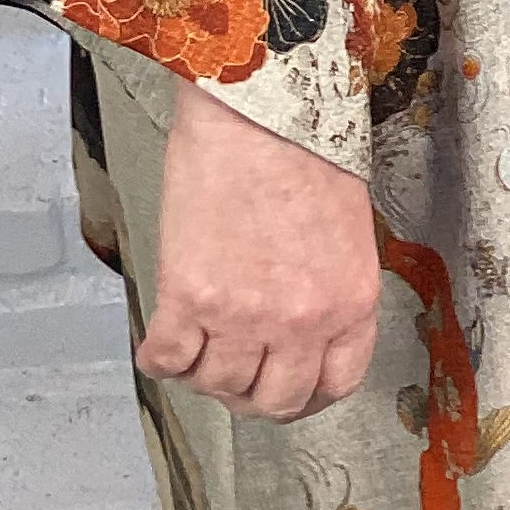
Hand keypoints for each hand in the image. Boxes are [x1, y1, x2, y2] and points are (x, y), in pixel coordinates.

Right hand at [136, 81, 380, 421]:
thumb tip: (306, 318)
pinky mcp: (189, 298)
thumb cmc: (303, 146)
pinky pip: (167, 361)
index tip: (287, 382)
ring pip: (218, 386)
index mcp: (350, 303)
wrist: (255, 107)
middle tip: (235, 373)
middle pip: (275, 402)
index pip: (336, 385)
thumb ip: (331, 285)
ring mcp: (244, 317)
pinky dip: (159, 360)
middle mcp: (302, 322)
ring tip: (197, 344)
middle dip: (253, 395)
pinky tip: (159, 343)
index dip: (306, 392)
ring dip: (205, 373)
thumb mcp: (346, 227)